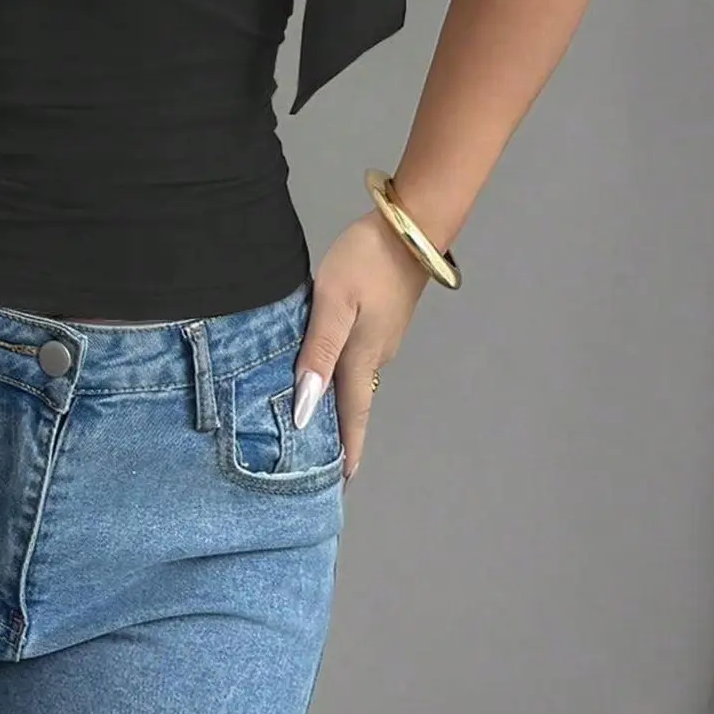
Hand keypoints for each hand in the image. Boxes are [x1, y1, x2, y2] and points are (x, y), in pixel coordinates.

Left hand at [293, 208, 430, 481]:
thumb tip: (304, 408)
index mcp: (361, 358)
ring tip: (313, 424)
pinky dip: (342, 377)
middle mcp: (375, 356)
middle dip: (339, 435)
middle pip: (353, 405)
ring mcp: (383, 339)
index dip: (347, 452)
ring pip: (355, 381)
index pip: (352, 417)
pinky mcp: (383, 322)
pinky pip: (358, 360)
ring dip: (338, 405)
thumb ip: (318, 353)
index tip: (341, 485)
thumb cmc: (366, 262)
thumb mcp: (332, 304)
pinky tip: (325, 373)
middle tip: (318, 463)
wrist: (408, 228)